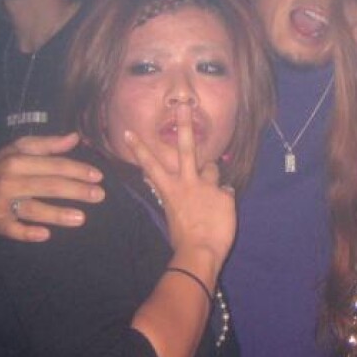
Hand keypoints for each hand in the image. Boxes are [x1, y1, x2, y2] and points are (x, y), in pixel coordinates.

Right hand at [0, 132, 103, 241]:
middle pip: (47, 186)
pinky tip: (45, 235)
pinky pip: (12, 229)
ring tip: (81, 218)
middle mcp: (9, 180)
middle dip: (76, 191)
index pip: (53, 165)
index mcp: (17, 160)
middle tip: (99, 196)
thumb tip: (75, 137)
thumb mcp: (19, 149)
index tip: (98, 176)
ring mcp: (0, 202)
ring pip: (32, 209)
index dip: (77, 170)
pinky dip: (27, 233)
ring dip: (57, 214)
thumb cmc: (1, 165)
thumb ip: (48, 144)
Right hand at [123, 104, 234, 273]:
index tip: (129, 133)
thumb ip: (172, 196)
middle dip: (184, 124)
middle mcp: (188, 182)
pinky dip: (224, 198)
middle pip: (186, 149)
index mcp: (170, 190)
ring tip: (209, 188)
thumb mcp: (171, 214)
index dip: (139, 149)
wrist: (199, 252)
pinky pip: (227, 189)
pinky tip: (221, 211)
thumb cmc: (182, 239)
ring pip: (212, 166)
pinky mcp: (225, 194)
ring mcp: (208, 186)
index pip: (151, 166)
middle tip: (183, 104)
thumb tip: (170, 186)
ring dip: (211, 174)